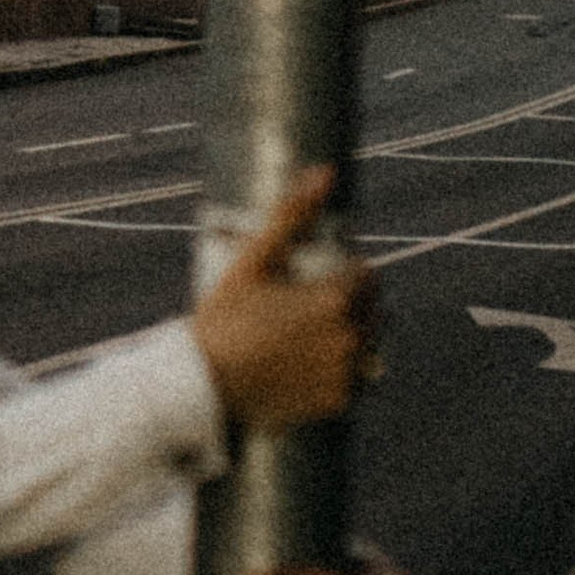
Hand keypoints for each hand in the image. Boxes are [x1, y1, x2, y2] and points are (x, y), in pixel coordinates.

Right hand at [192, 168, 373, 429]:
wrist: (203, 385)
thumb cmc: (225, 317)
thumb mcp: (254, 260)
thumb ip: (293, 215)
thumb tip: (324, 172)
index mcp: (337, 299)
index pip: (368, 275)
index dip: (344, 273)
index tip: (314, 279)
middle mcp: (352, 337)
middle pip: (371, 309)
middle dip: (348, 304)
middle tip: (304, 309)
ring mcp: (348, 373)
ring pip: (367, 343)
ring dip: (347, 336)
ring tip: (303, 338)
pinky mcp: (340, 401)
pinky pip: (356, 377)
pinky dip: (338, 370)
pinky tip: (303, 364)